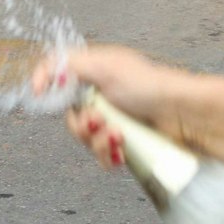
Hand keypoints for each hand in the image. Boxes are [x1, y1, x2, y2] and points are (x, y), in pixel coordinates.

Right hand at [31, 44, 193, 169]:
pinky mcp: (123, 141)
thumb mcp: (107, 67)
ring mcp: (112, 118)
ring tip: (118, 137)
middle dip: (82, 124)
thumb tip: (50, 74)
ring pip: (86, 138)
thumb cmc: (152, 86)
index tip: (39, 94)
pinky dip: (109, 156)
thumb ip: (74, 67)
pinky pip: (102, 155)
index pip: (59, 71)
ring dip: (97, 141)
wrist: (184, 116)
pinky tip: (121, 153)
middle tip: (98, 122)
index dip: (45, 81)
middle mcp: (101, 94)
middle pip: (69, 114)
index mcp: (95, 71)